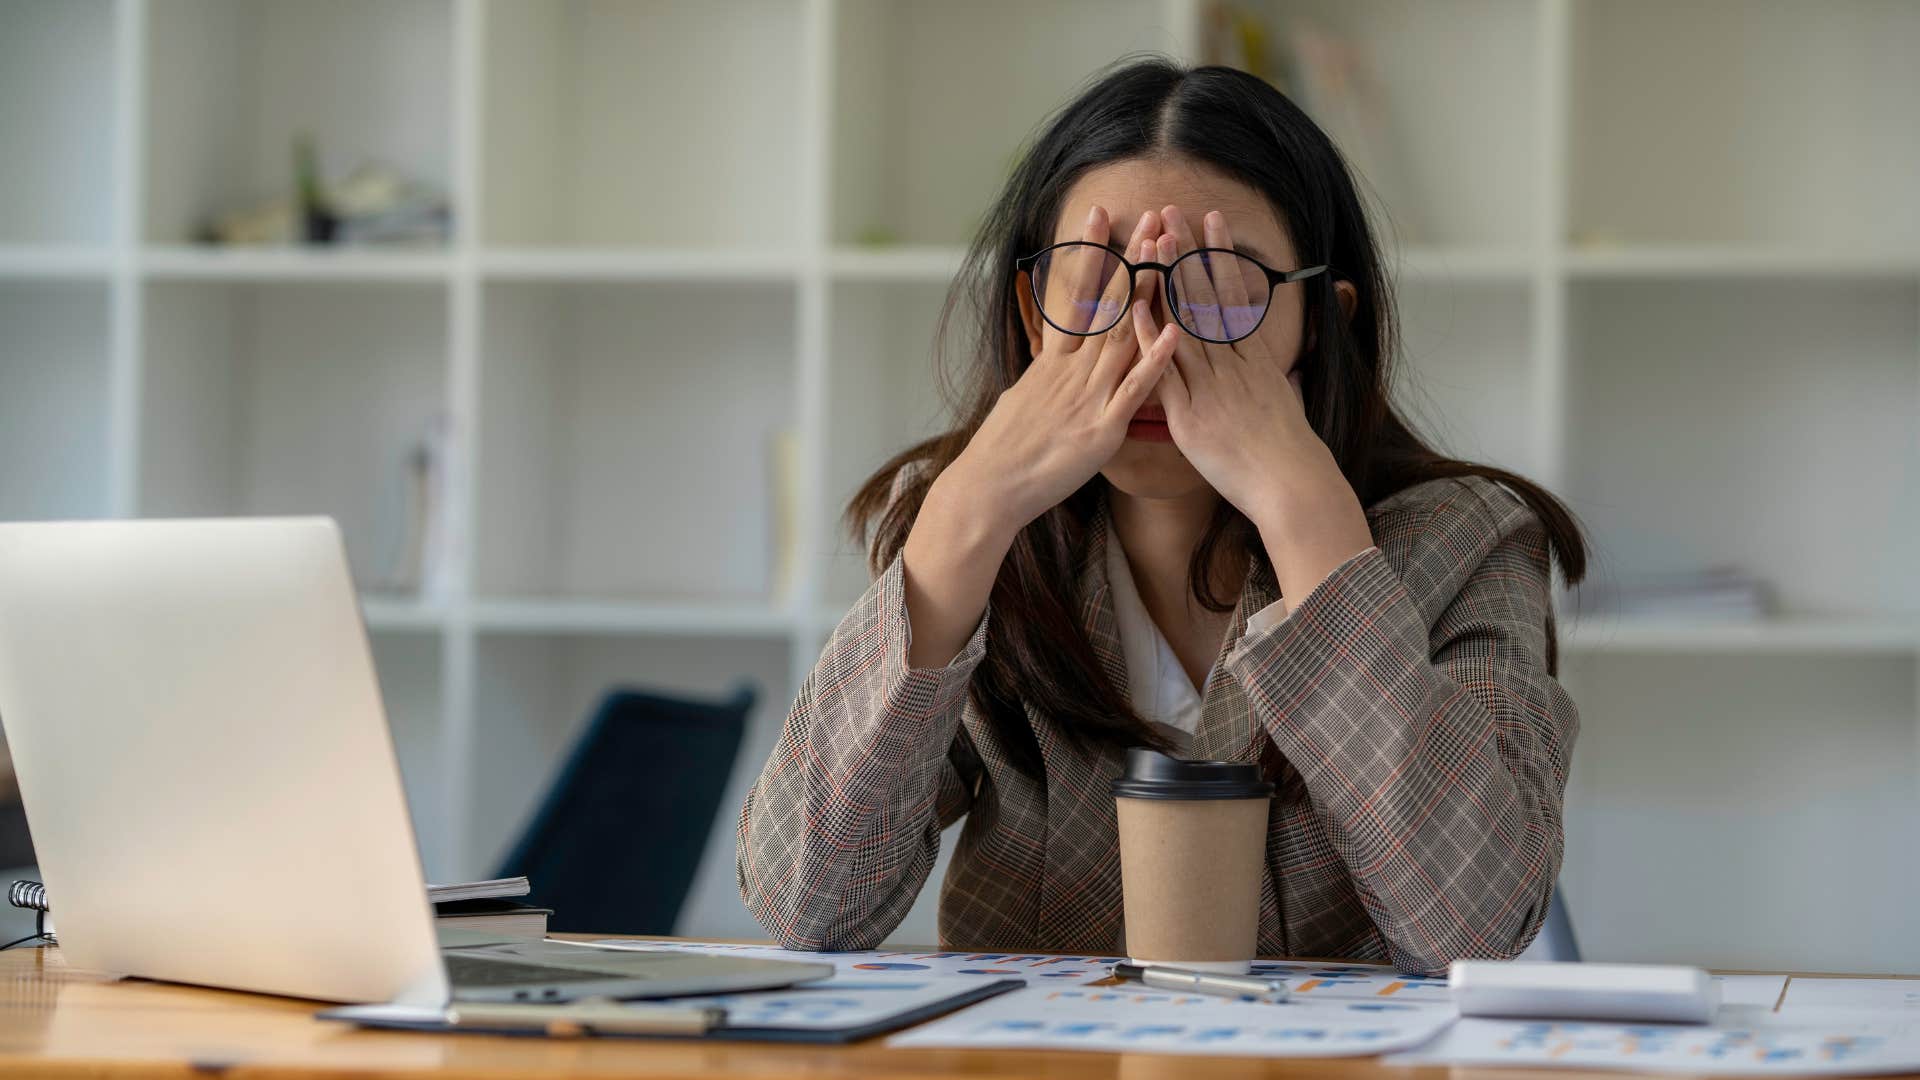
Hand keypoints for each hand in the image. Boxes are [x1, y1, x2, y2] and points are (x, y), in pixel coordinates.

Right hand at [945, 204, 1179, 537]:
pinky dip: (1155, 360)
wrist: (989, 488)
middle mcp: (1071, 370)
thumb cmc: (1004, 451)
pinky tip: (1174, 331)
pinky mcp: (1102, 428)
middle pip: (1107, 303)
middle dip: (1131, 258)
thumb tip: (1051, 360)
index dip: (1089, 252)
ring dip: (1149, 292)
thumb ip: (1046, 376)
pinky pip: (1134, 389)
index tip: (1100, 214)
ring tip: (1168, 253)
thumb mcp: (1023, 398)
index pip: (1075, 294)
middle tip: (1150, 216)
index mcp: (1053, 362)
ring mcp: (1088, 395)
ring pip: (1124, 334)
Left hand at [1147, 206, 1373, 604]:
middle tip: (1172, 212)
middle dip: (1188, 252)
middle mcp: (1231, 364)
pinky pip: (1165, 369)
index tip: (1210, 221)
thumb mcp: (1287, 403)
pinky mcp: (1189, 414)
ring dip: (1167, 280)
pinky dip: (1149, 337)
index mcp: (1254, 358)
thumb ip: (1275, 380)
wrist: (1290, 485)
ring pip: (1184, 322)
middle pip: (1206, 297)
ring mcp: (1210, 386)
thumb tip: (1282, 369)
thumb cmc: (1290, 452)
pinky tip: (1134, 307)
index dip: (1219, 256)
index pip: (1233, 294)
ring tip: (1152, 241)